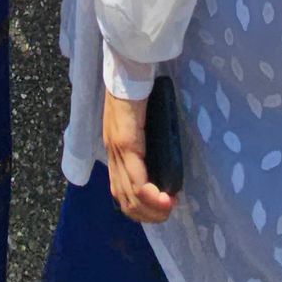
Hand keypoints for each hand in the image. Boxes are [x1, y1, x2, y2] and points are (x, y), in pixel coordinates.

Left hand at [102, 91, 174, 224]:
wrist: (127, 66)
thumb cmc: (137, 88)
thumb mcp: (139, 121)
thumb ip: (143, 140)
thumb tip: (161, 159)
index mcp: (114, 149)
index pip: (120, 192)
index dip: (140, 208)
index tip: (162, 208)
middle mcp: (111, 153)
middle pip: (124, 200)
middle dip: (148, 215)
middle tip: (168, 211)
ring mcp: (116, 149)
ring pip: (129, 195)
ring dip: (151, 210)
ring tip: (169, 207)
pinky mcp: (125, 142)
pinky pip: (135, 180)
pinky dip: (150, 196)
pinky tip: (164, 198)